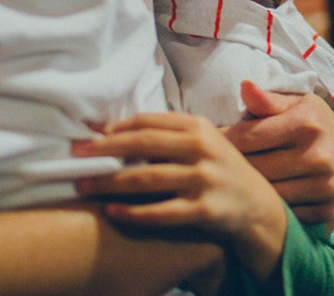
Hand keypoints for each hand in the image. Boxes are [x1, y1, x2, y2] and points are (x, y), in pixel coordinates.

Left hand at [73, 112, 286, 281]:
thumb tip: (113, 131)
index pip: (148, 121)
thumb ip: (169, 136)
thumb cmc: (220, 171)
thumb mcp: (203, 143)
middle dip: (104, 150)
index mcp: (198, 126)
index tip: (90, 136)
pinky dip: (133, 213)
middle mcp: (202, 148)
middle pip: (142, 144)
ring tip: (85, 186)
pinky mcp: (205, 210)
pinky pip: (161, 212)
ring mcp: (204, 179)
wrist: (257, 207)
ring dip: (110, 182)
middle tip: (76, 157)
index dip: (115, 128)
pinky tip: (112, 212)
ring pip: (146, 178)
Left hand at [222, 81, 333, 225]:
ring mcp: (325, 185)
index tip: (202, 145)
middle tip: (208, 169)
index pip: (250, 137)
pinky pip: (284, 214)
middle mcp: (319, 155)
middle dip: (230, 168)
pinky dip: (268, 210)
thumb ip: (267, 100)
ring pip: (268, 194)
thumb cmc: (314, 124)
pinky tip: (254, 203)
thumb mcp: (296, 104)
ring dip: (246, 192)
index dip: (222, 141)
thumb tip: (244, 86)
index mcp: (307, 123)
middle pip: (256, 168)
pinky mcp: (327, 210)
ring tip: (225, 187)